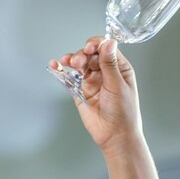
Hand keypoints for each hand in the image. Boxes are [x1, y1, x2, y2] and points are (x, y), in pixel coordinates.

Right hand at [49, 36, 141, 150]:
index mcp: (119, 68)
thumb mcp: (117, 85)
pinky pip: (69, 78)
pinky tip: (55, 65)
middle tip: (78, 62)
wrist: (115, 136)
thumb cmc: (124, 113)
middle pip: (90, 54)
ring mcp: (92, 81)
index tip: (88, 48)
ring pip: (79, 64)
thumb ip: (110, 64)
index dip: (96, 45)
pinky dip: (61, 71)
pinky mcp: (80, 91)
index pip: (106, 48)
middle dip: (82, 54)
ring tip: (66, 61)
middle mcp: (105, 72)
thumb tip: (108, 42)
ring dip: (72, 59)